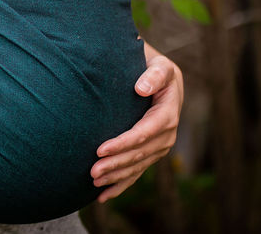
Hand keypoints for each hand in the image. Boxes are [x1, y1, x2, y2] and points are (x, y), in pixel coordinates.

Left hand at [90, 46, 183, 200]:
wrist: (156, 75)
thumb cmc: (152, 66)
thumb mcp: (159, 65)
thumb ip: (154, 74)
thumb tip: (141, 88)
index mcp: (168, 112)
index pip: (146, 132)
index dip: (124, 143)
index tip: (101, 149)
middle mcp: (167, 133)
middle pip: (140, 153)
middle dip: (117, 164)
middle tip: (92, 171)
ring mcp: (159, 145)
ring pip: (138, 165)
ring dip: (117, 176)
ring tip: (94, 181)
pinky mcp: (150, 152)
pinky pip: (137, 171)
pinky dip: (121, 184)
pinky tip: (103, 196)